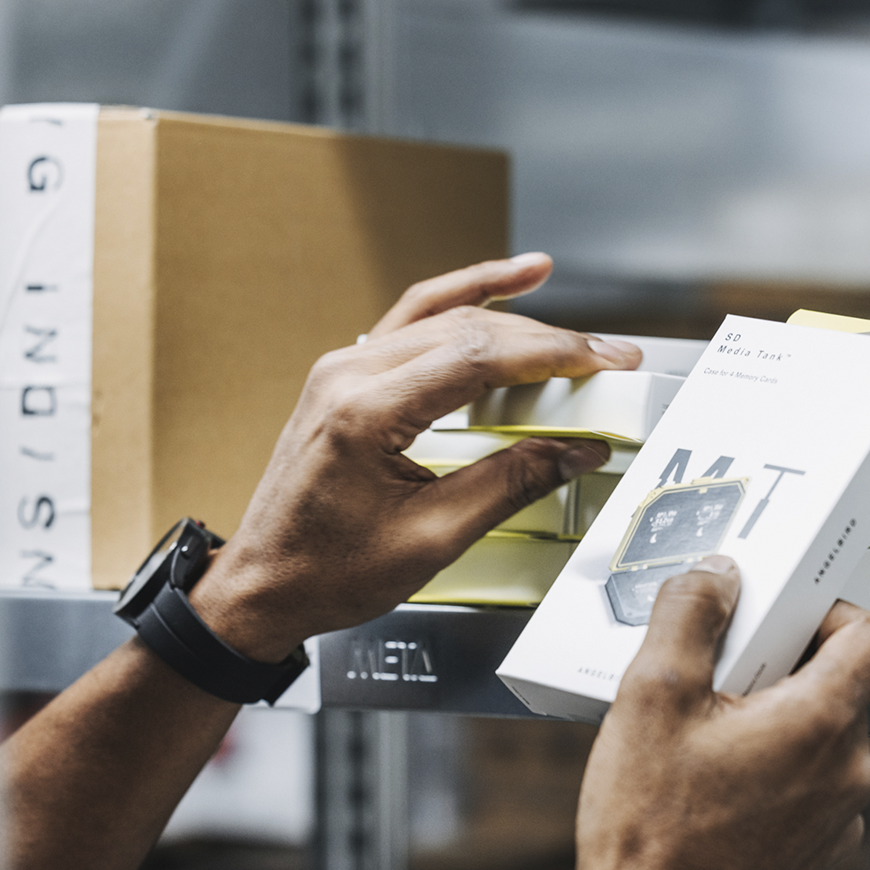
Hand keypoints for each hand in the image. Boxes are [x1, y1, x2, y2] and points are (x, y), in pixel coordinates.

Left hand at [188, 253, 641, 660]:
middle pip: (468, 329)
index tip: (602, 361)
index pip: (478, 356)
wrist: (261, 587)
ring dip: (516, 320)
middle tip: (608, 359)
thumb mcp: (433, 539)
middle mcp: (348, 374)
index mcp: (365, 412)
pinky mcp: (347, 376)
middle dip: (547, 341)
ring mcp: (342, 368)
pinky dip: (464, 298)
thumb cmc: (326, 572)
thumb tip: (573, 451)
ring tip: (575, 331)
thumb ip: (509, 485)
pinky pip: (414, 319)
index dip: (552, 354)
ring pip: (445, 319)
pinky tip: (504, 282)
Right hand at [546, 557, 869, 869]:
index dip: (830, 608)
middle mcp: (846, 774)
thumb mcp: (651, 696)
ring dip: (771, 719)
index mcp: (820, 725)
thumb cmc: (650, 837)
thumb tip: (715, 576)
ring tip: (701, 737)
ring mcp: (836, 820)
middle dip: (778, 666)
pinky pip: (807, 785)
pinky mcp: (815, 854)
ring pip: (819, 736)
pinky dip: (770, 769)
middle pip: (838, 683)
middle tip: (715, 676)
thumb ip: (689, 617)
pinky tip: (708, 786)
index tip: (783, 611)